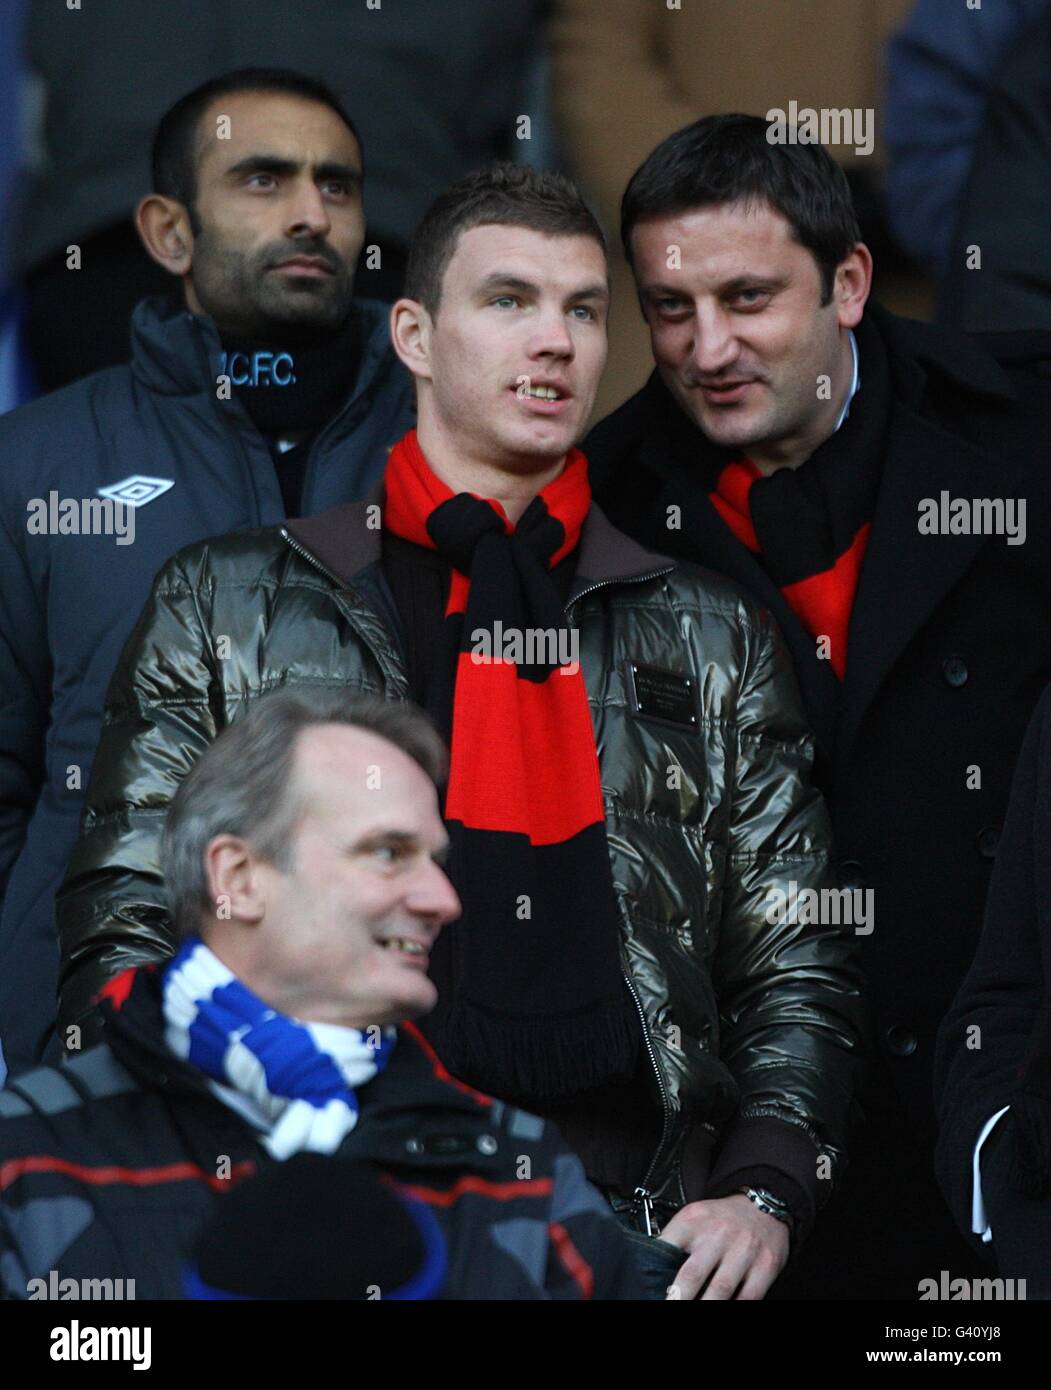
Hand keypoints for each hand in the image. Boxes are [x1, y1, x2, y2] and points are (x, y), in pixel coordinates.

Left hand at [658, 1194, 789, 1299]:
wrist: (763, 1205)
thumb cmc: (723, 1218)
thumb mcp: (695, 1217)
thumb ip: (676, 1239)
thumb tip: (654, 1269)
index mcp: (694, 1220)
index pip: (667, 1246)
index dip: (656, 1271)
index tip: (651, 1288)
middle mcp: (719, 1233)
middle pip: (693, 1273)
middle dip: (679, 1297)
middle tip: (670, 1304)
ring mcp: (744, 1250)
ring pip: (720, 1289)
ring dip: (706, 1305)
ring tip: (693, 1310)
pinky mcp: (765, 1265)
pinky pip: (748, 1296)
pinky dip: (735, 1306)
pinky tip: (724, 1308)